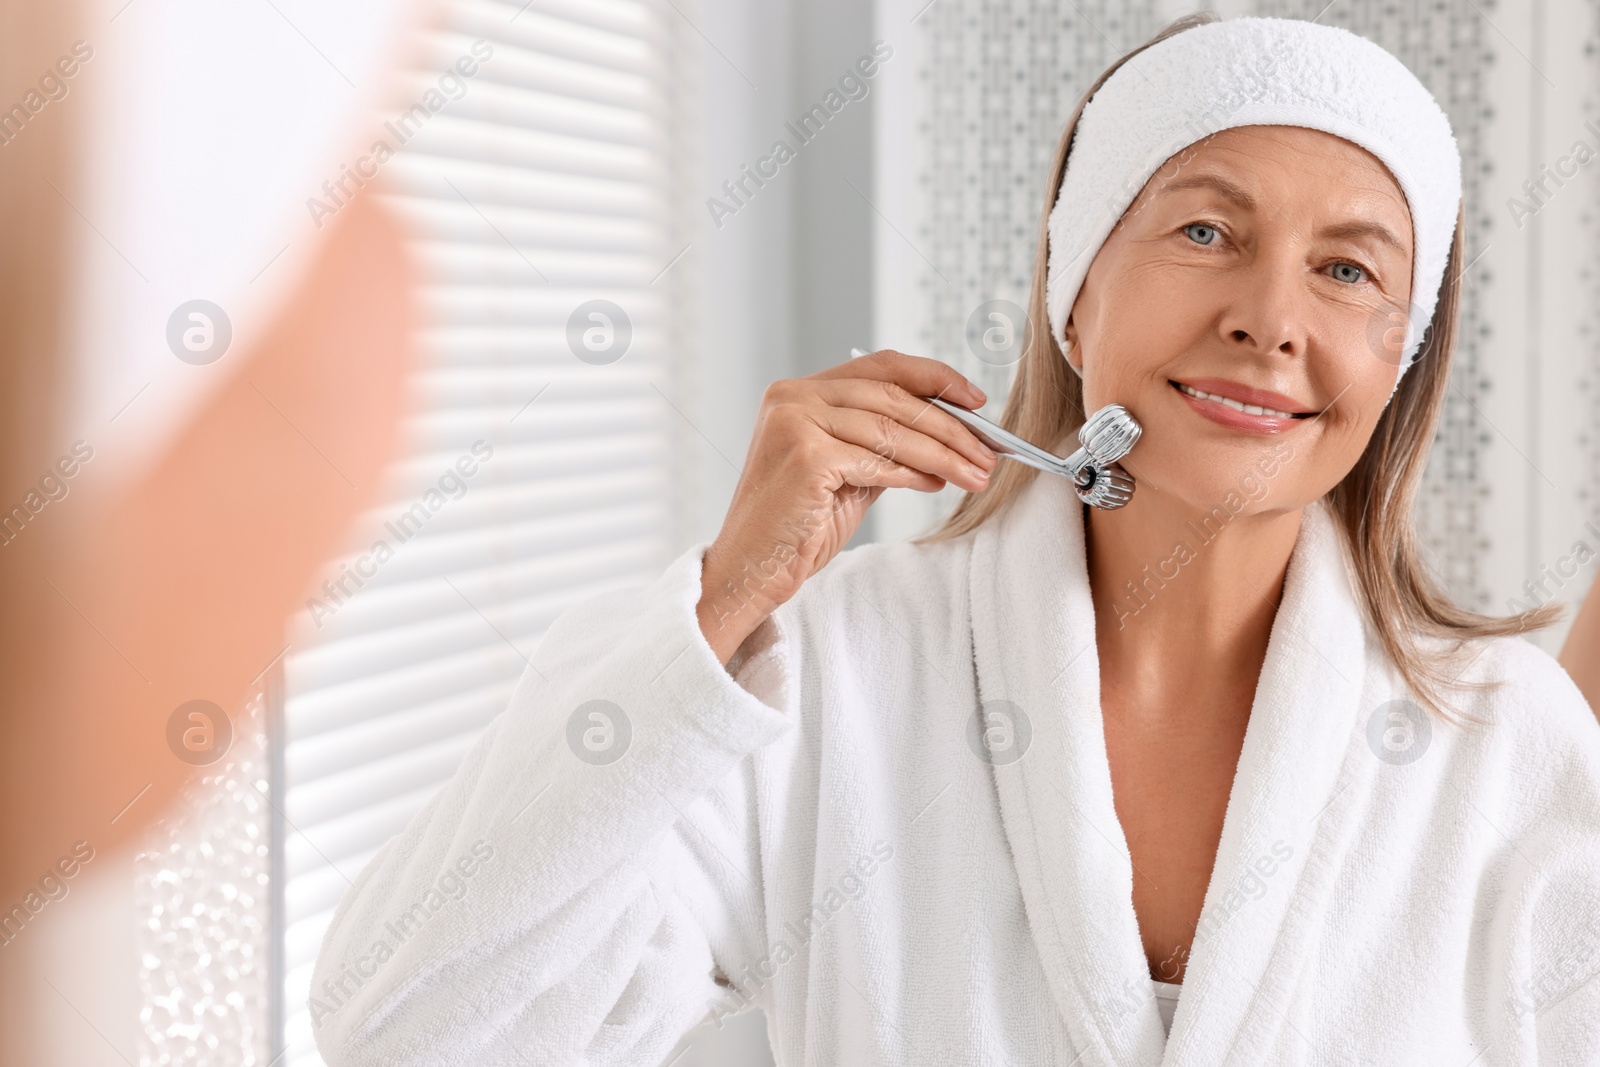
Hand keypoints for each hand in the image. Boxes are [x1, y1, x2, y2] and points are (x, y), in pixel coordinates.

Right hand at [695, 349, 998, 665]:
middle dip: (951, 426)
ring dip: (944, 454)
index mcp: (799, 392)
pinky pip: (878, 461)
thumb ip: (884, 445)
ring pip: (892, 430)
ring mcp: (795, 424)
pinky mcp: (805, 457)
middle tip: (989, 452)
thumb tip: (948, 433)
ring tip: (976, 474)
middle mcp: (793, 398)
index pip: (880, 367)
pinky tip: (937, 484)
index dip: (934, 377)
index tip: (975, 398)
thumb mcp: (847, 473)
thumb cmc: (795, 527)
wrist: (749, 571)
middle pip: (893, 397)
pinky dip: (915, 473)